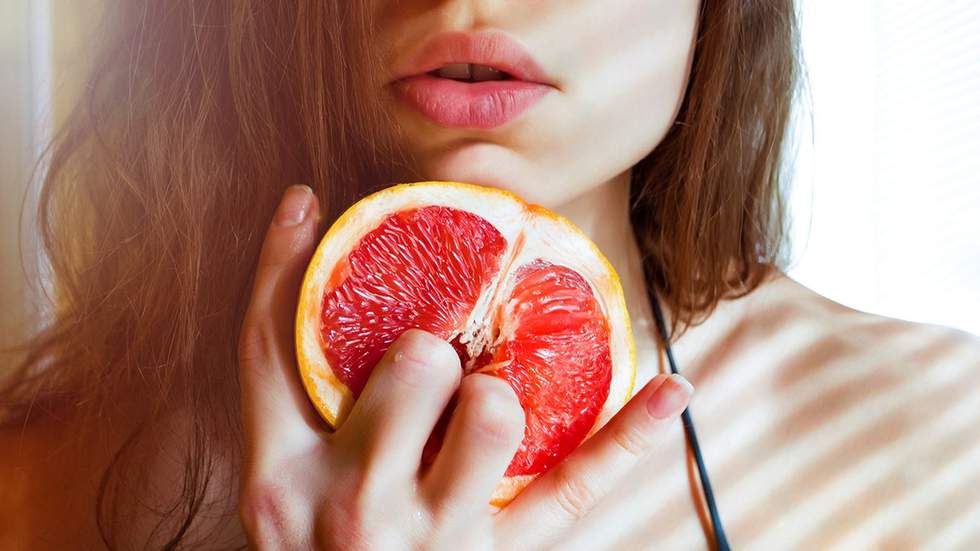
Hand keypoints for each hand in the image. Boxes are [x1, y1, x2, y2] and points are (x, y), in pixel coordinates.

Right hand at [236, 185, 693, 549]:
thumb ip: (292, 418)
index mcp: (277, 481)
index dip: (279, 263)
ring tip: (482, 407)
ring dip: (495, 394)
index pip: (266, 350)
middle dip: (428, 352)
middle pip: (408, 365)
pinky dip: (629, 433)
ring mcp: (432, 535)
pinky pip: (571, 486)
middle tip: (430, 372)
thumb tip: (320, 281)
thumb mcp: (279, 499)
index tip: (306, 200)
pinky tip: (672, 387)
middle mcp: (350, 504)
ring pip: (492, 410)